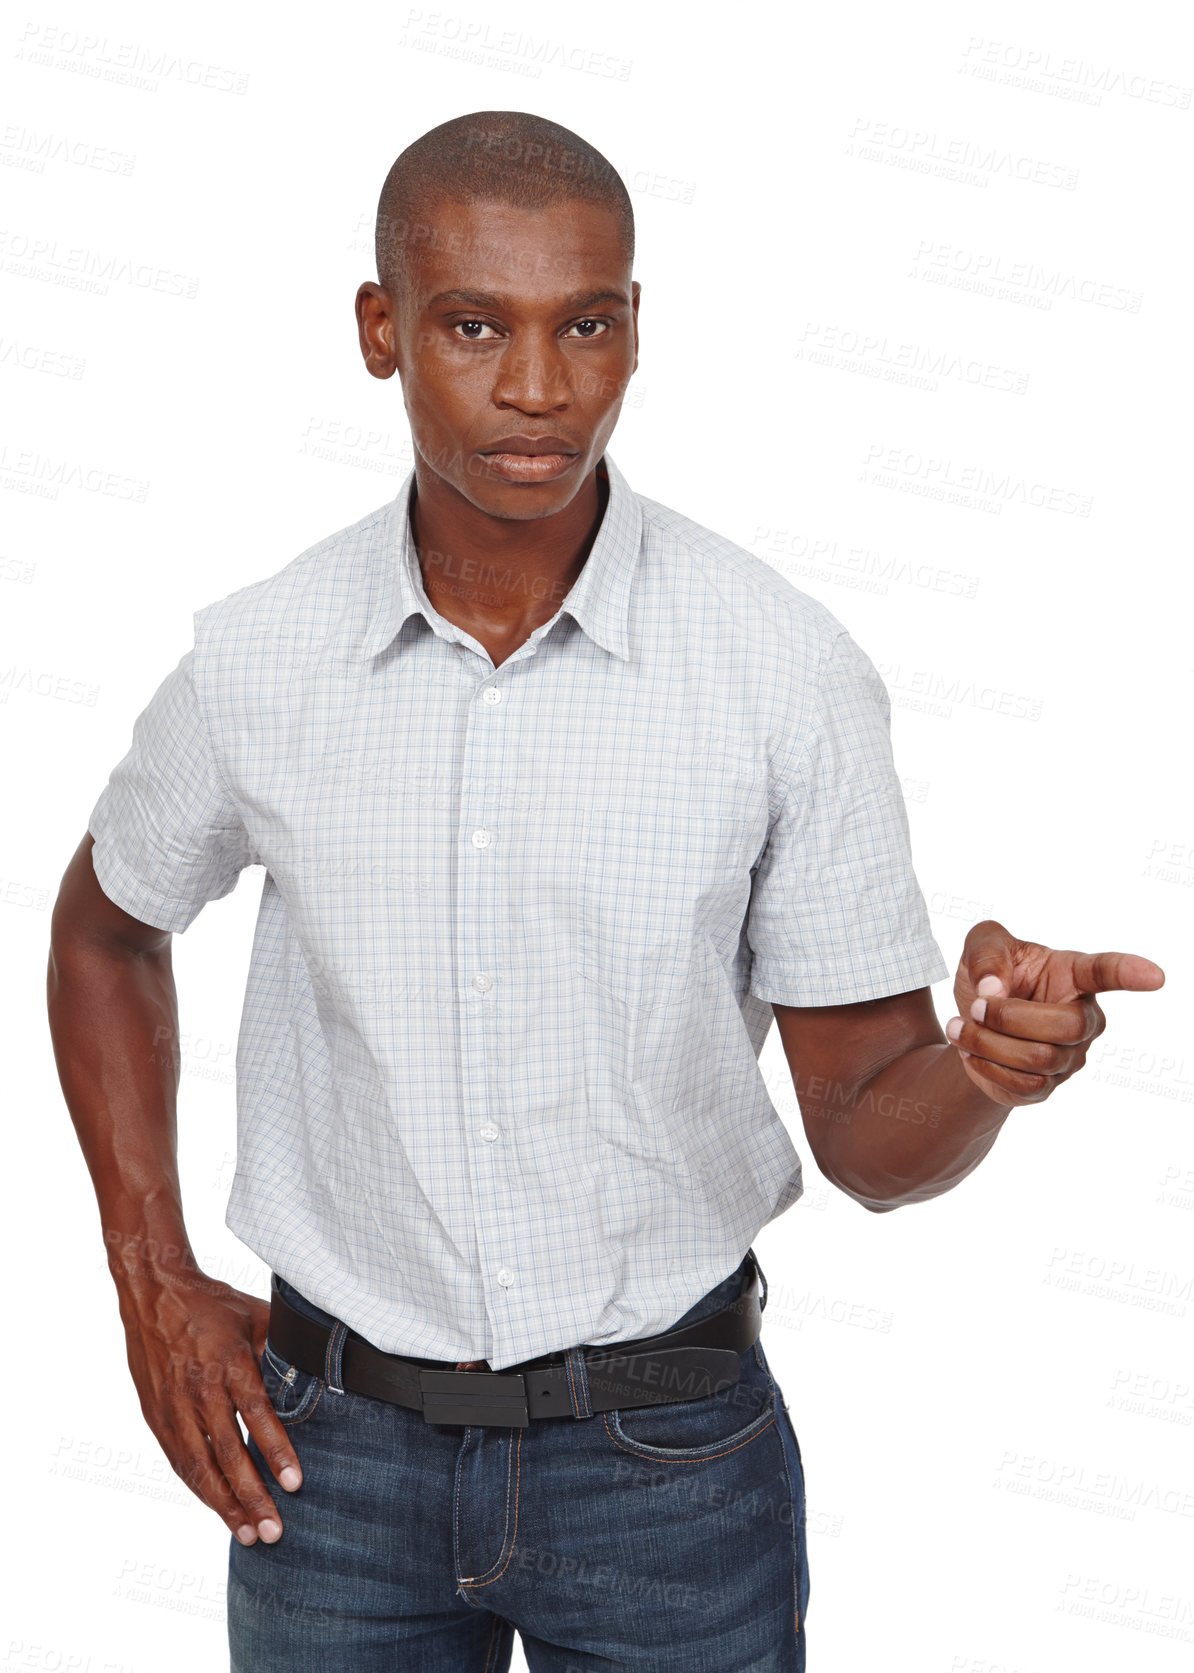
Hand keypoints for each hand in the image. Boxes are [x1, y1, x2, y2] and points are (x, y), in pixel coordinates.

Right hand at [116, 1268, 302, 1544]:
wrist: (154, 1294)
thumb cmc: (214, 1305)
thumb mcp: (256, 1316)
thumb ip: (282, 1349)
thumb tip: (321, 1373)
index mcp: (229, 1362)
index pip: (256, 1413)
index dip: (276, 1450)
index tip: (294, 1484)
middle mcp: (200, 1389)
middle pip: (228, 1452)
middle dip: (252, 1496)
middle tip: (275, 1531)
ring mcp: (174, 1406)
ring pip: (200, 1466)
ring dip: (224, 1504)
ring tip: (249, 1534)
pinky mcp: (157, 1416)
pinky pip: (180, 1461)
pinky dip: (200, 1489)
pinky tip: (219, 1509)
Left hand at [945, 919, 1164, 1106]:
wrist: (967, 1023)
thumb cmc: (988, 976)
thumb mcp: (981, 946)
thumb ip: (987, 953)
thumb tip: (994, 989)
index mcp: (1072, 975)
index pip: (1106, 973)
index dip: (1130, 974)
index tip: (1155, 977)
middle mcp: (1083, 1017)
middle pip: (1067, 1026)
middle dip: (1009, 1017)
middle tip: (976, 1006)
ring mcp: (1070, 1057)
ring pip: (1039, 1058)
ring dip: (987, 1042)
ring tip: (961, 1027)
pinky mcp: (1047, 1088)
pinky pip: (1023, 1084)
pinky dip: (986, 1066)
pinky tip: (972, 1051)